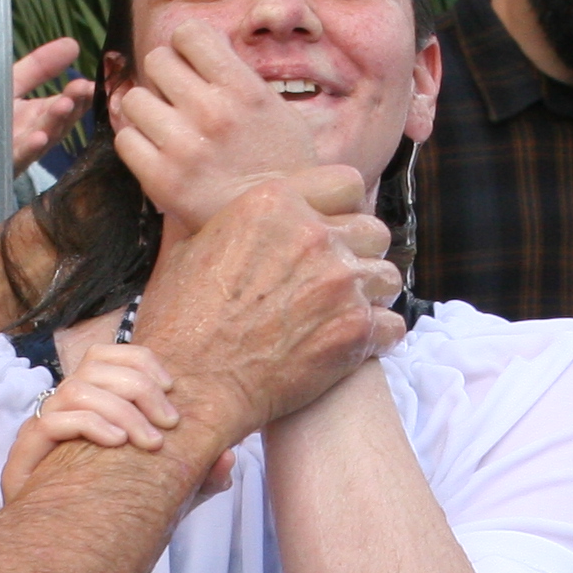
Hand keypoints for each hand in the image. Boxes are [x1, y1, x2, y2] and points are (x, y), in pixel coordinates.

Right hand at [3, 339, 210, 497]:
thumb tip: (229, 460)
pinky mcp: (27, 453)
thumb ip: (196, 478)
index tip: (171, 387)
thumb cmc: (107, 510)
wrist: (57, 546)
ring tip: (146, 442)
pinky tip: (117, 445)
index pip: (107, 355)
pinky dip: (90, 425)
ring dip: (119, 409)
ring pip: (76, 388)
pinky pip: (53, 421)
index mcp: (92, 402)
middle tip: (169, 423)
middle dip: (140, 388)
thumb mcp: (164, 494)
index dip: (140, 360)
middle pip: (95, 365)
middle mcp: (65, 407)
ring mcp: (44, 427)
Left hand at [9, 37, 95, 171]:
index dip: (82, 94)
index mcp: (41, 116)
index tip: (94, 83)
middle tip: (82, 89)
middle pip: (57, 121)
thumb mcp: (12, 85)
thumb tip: (73, 44)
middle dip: (70, 105)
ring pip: (41, 140)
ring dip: (54, 124)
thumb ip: (39, 68)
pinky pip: (16, 158)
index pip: (69, 104)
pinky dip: (28, 149)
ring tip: (64, 106)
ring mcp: (20, 153)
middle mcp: (35, 135)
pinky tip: (39, 138)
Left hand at [108, 20, 323, 236]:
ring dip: (147, 110)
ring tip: (167, 128)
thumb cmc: (282, 165)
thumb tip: (200, 48)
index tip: (193, 65)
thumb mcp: (277, 110)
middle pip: (156, 60)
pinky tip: (158, 152)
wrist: (281, 224)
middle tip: (178, 99)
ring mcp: (183, 147)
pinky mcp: (161, 180)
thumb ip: (239, 77)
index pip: (189, 33)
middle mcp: (212, 112)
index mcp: (243, 89)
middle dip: (165, 76)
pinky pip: (124, 139)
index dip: (187, 46)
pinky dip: (137, 143)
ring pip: (134, 98)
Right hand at [136, 175, 402, 441]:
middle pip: (374, 231)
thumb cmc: (180, 324)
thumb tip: (229, 210)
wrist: (192, 388)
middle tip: (340, 282)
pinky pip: (393, 325)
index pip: (347, 184)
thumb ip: (231, 221)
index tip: (334, 233)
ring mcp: (339, 281)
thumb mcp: (190, 248)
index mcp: (274, 203)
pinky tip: (352, 348)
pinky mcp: (355, 330)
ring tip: (346, 316)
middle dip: (360, 255)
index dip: (344, 210)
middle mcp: (313, 234)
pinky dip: (377, 339)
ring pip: (388, 277)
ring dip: (371, 297)